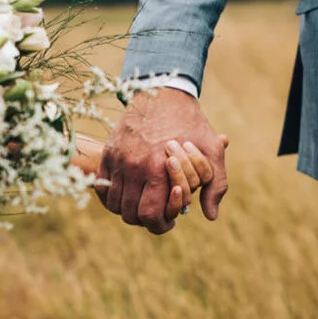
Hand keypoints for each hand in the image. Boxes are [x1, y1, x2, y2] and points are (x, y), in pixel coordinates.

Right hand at [104, 87, 231, 232]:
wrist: (163, 92)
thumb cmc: (191, 123)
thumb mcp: (212, 151)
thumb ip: (216, 185)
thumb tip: (210, 215)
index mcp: (159, 168)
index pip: (151, 215)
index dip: (161, 225)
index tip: (170, 221)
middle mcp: (134, 167)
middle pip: (131, 215)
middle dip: (146, 220)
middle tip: (157, 213)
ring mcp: (117, 160)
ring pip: (114, 205)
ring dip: (129, 210)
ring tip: (143, 203)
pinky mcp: (108, 154)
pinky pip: (102, 188)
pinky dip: (112, 197)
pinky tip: (127, 193)